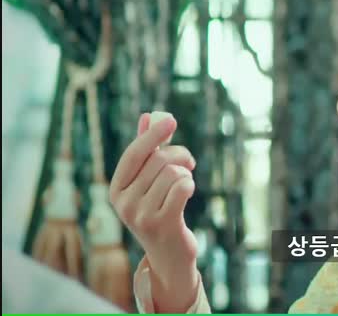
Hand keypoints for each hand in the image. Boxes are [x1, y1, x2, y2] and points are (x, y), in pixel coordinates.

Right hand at [109, 113, 199, 312]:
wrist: (168, 253)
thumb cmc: (159, 209)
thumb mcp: (148, 181)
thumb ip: (147, 150)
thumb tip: (147, 116)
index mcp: (116, 189)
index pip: (134, 153)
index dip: (153, 135)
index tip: (170, 119)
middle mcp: (123, 203)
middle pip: (159, 160)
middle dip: (180, 155)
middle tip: (189, 161)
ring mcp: (141, 215)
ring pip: (173, 173)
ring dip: (185, 174)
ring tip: (184, 185)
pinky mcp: (162, 223)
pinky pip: (183, 187)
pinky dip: (190, 185)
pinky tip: (187, 193)